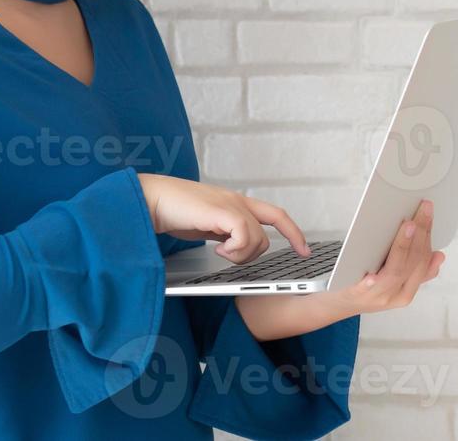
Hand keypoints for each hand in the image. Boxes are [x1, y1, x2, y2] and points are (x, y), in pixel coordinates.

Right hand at [136, 172, 308, 265]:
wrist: (152, 200)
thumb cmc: (175, 213)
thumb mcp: (207, 226)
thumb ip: (224, 233)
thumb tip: (234, 250)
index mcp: (236, 204)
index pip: (276, 215)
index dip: (293, 232)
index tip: (304, 251)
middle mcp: (238, 201)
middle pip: (269, 232)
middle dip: (260, 252)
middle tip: (240, 257)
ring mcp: (231, 205)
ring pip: (258, 239)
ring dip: (242, 254)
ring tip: (220, 251)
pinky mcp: (221, 211)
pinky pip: (245, 235)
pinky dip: (235, 249)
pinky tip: (219, 249)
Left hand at [326, 198, 443, 315]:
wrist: (338, 306)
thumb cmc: (366, 289)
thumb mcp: (395, 285)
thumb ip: (417, 272)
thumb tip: (439, 256)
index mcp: (407, 292)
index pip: (424, 261)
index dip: (428, 236)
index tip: (429, 213)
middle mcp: (395, 296)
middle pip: (413, 264)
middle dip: (420, 234)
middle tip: (421, 211)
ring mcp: (377, 296)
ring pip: (396, 271)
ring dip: (404, 246)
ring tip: (409, 226)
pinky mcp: (357, 295)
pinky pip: (367, 288)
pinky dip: (373, 281)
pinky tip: (374, 274)